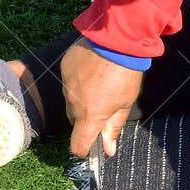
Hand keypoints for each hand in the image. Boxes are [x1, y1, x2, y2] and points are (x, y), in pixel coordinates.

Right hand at [60, 41, 142, 157]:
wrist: (116, 39)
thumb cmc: (125, 73)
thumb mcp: (125, 103)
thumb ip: (113, 127)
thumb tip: (108, 149)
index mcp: (90, 115)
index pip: (78, 144)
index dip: (83, 150)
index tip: (90, 148)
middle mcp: (73, 102)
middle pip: (75, 120)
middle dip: (86, 119)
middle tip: (103, 106)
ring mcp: (66, 84)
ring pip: (71, 100)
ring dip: (82, 98)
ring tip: (100, 83)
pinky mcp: (64, 67)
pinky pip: (69, 82)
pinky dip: (78, 81)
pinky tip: (92, 69)